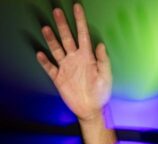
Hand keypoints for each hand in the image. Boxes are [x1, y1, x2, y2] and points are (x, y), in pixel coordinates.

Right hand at [36, 5, 111, 120]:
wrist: (90, 110)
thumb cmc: (100, 94)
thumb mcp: (106, 78)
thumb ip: (103, 61)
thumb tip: (100, 44)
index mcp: (87, 57)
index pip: (83, 35)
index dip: (80, 21)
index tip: (77, 7)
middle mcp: (75, 58)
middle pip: (67, 38)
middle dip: (62, 25)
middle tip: (57, 11)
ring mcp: (66, 67)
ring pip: (56, 49)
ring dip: (51, 39)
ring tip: (46, 28)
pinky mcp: (58, 77)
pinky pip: (50, 68)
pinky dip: (44, 61)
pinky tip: (41, 54)